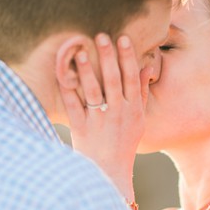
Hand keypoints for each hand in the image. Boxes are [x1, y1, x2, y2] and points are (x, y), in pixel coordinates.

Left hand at [62, 33, 149, 200]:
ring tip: (80, 52)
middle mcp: (118, 113)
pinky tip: (63, 76)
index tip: (122, 38)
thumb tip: (147, 67)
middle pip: (113, 80)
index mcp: (133, 109)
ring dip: (87, 71)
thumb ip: (141, 92)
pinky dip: (68, 92)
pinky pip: (74, 107)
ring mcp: (100, 121)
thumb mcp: (139, 120)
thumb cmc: (124, 144)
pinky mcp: (82, 129)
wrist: (110, 173)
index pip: (131, 78)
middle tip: (100, 36)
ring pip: (93, 92)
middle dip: (107, 57)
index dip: (127, 57)